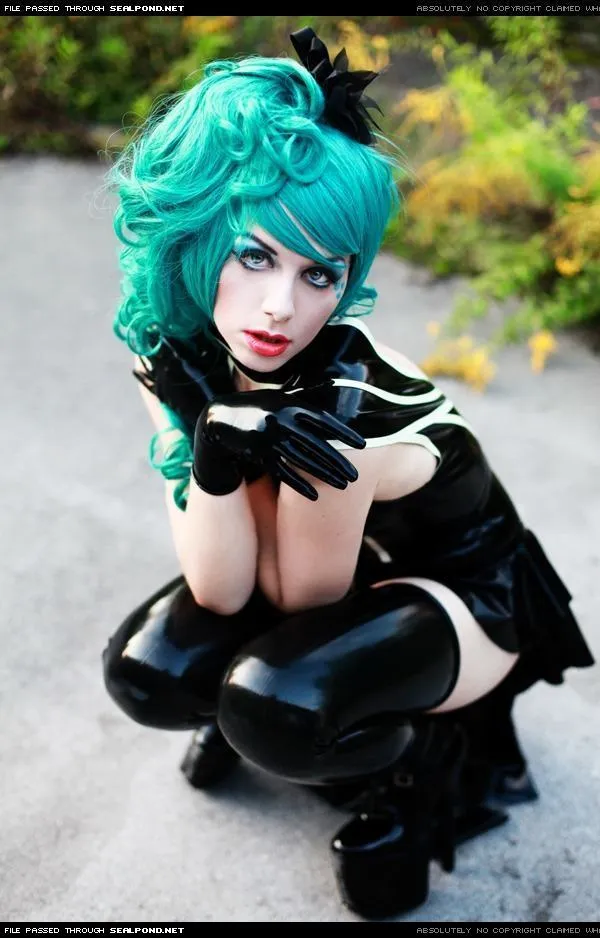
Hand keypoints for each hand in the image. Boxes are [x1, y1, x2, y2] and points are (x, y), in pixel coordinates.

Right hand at [194, 387, 365, 500]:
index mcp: (289, 405)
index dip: (343, 433)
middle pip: (316, 445)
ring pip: (303, 461)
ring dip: (325, 475)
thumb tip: (334, 381)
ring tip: (344, 485)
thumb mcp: (280, 396)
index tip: (362, 444)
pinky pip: (284, 473)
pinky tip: (316, 495)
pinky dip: (300, 485)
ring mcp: (269, 439)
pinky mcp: (260, 455)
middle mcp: (281, 421)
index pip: (323, 420)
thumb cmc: (258, 406)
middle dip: (338, 462)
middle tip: (356, 476)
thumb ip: (305, 394)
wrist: (220, 418)